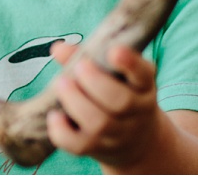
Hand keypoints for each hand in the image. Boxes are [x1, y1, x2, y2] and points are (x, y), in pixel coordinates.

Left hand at [46, 42, 160, 169]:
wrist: (137, 141)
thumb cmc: (121, 92)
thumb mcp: (118, 73)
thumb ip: (91, 57)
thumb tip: (58, 48)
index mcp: (144, 85)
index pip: (142, 74)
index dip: (130, 63)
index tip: (113, 51)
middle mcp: (136, 111)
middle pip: (120, 101)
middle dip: (95, 82)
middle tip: (79, 67)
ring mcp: (119, 134)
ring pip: (99, 124)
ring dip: (76, 102)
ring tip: (61, 83)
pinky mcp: (99, 149)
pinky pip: (80, 146)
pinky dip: (63, 132)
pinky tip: (53, 116)